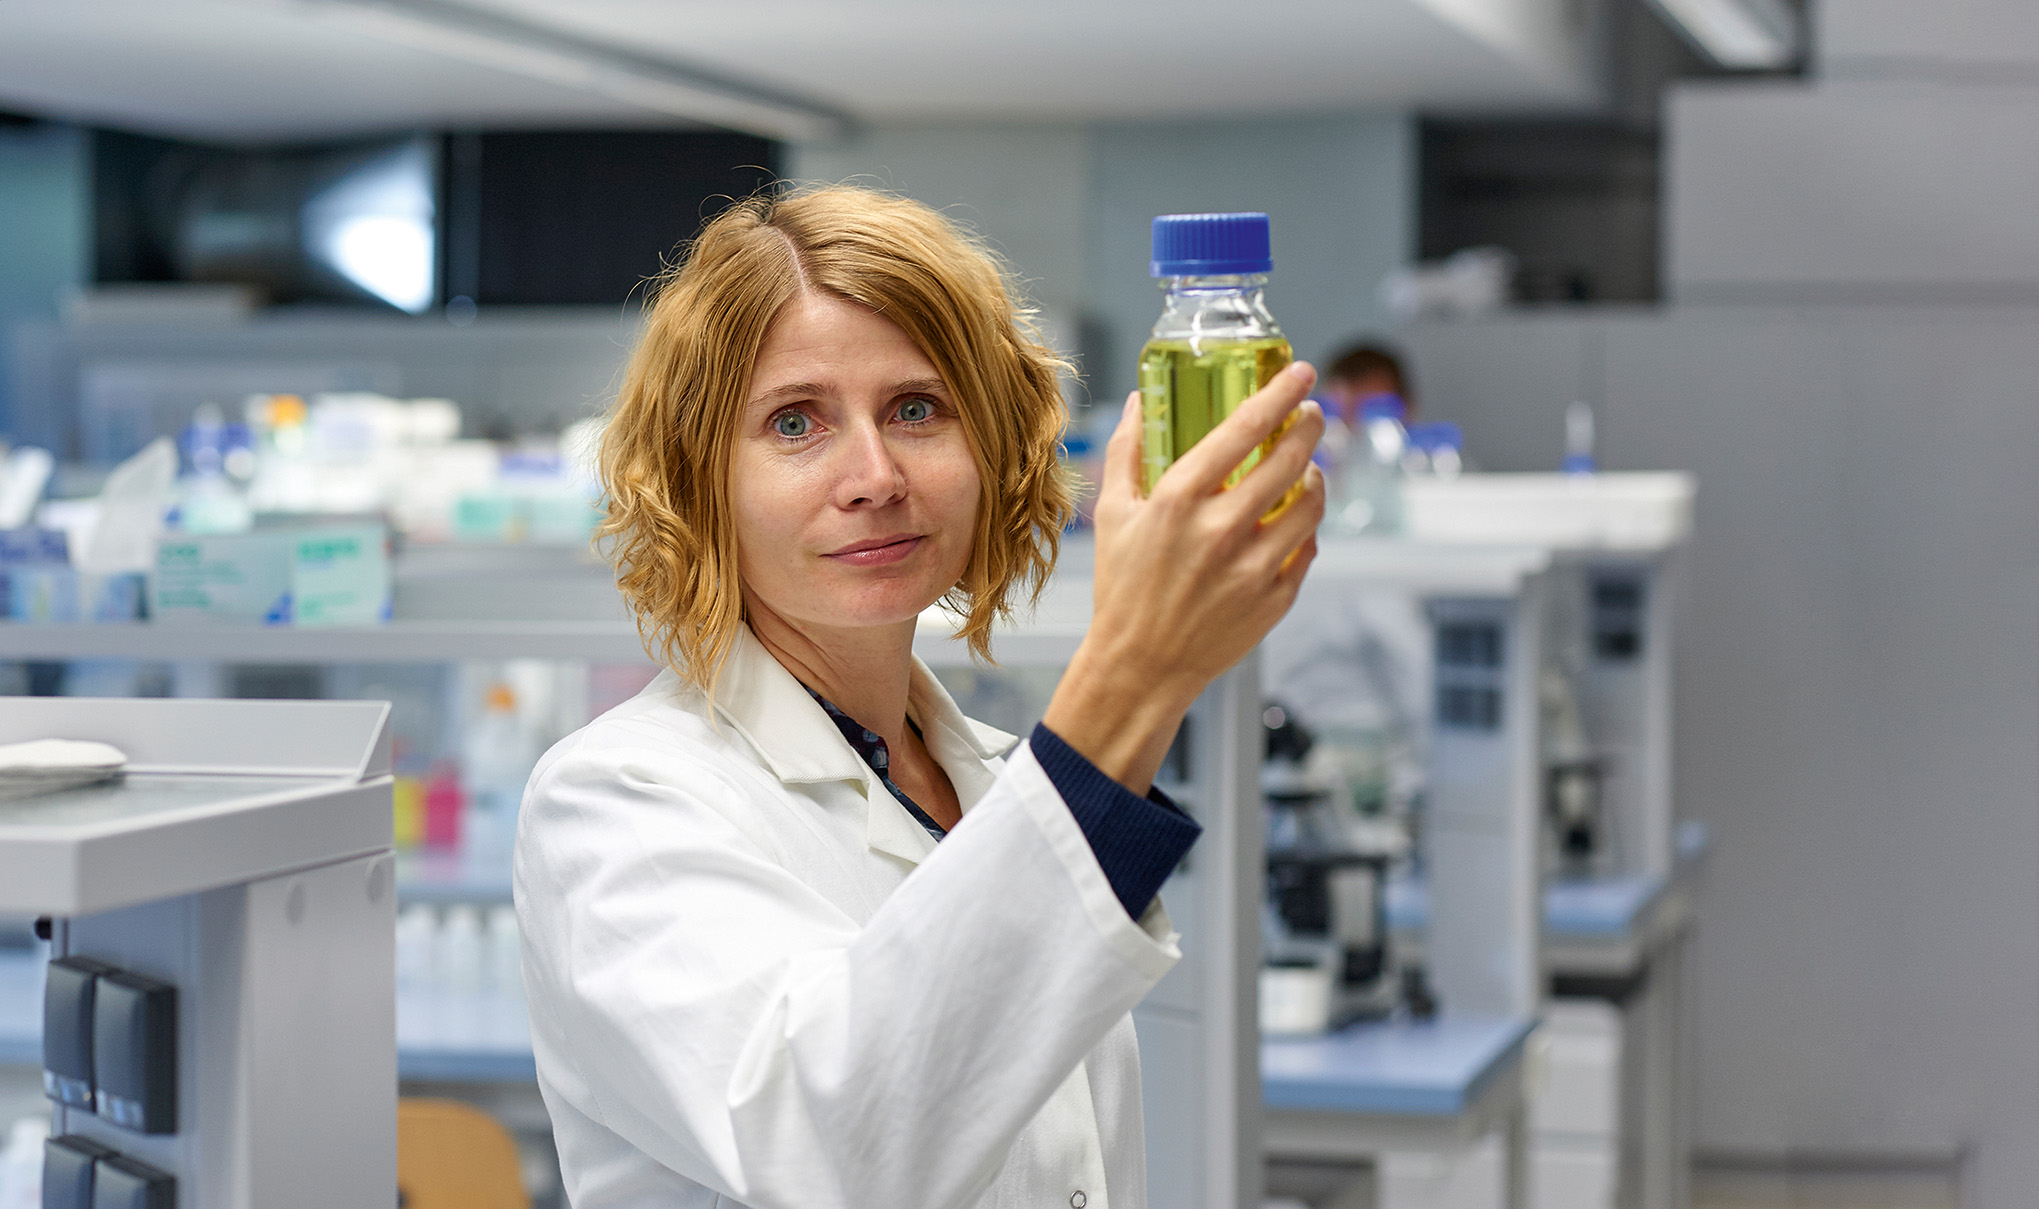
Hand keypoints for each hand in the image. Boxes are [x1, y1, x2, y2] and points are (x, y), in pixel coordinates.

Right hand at [1042, 362, 1325, 793]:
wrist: (1140, 665)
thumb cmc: (1123, 589)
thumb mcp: (1113, 515)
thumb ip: (1126, 451)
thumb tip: (1135, 400)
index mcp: (1179, 500)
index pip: (1244, 429)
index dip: (1280, 393)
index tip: (1302, 372)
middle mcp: (1220, 529)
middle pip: (1290, 459)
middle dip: (1310, 425)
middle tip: (1312, 414)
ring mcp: (1253, 566)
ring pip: (1311, 502)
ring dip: (1316, 474)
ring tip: (1308, 466)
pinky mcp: (1274, 598)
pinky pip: (1308, 547)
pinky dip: (1307, 524)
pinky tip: (1296, 517)